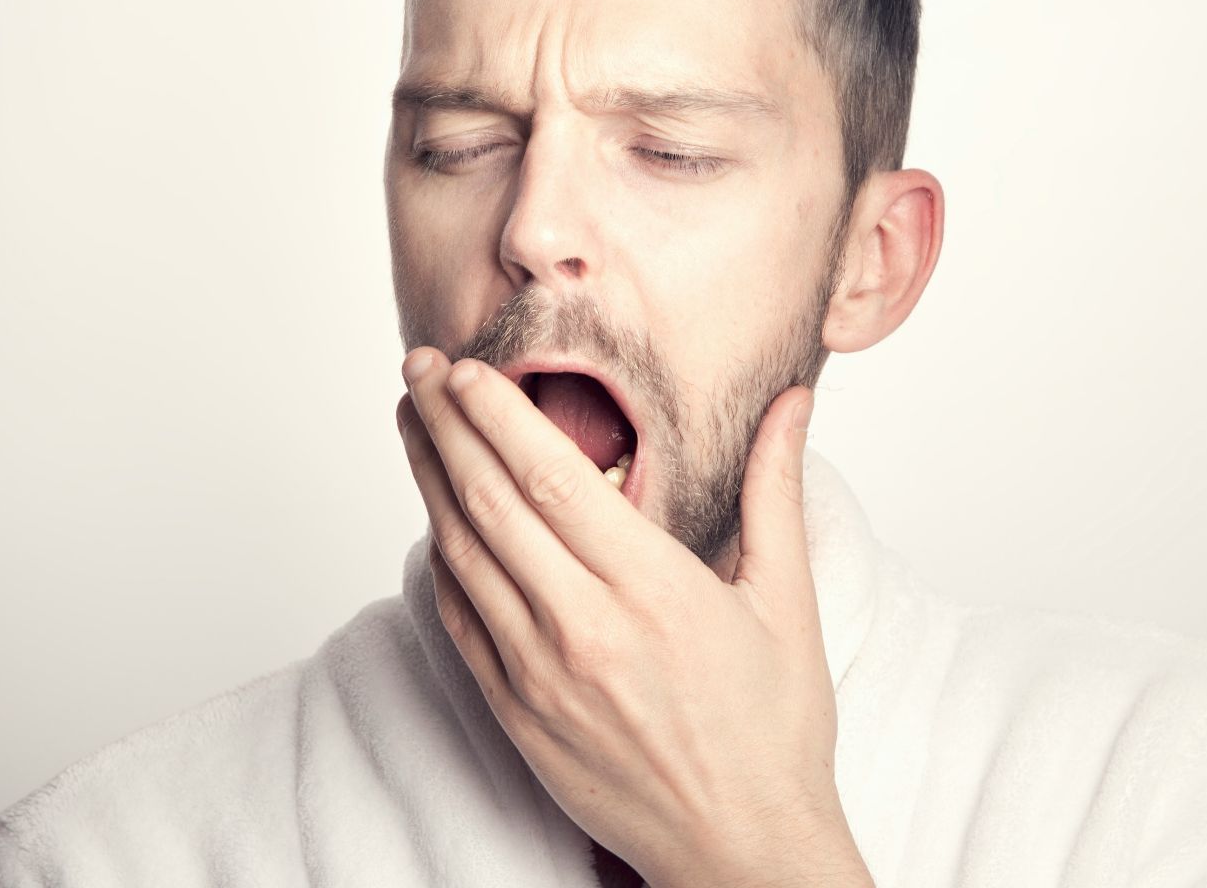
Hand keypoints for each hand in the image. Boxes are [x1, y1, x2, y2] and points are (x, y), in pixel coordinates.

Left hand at [396, 348, 872, 887]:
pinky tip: (434, 519)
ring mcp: (540, 676)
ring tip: (413, 421)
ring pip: (463, 555)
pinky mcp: (516, 715)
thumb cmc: (773, 732)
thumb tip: (793, 404)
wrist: (741, 850)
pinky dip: (440, 560)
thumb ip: (774, 491)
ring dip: (429, 480)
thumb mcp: (788, 603)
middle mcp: (585, 629)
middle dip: (446, 425)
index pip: (550, 478)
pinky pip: (459, 621)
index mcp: (653, 590)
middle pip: (490, 502)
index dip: (497, 414)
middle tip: (420, 368)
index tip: (467, 367)